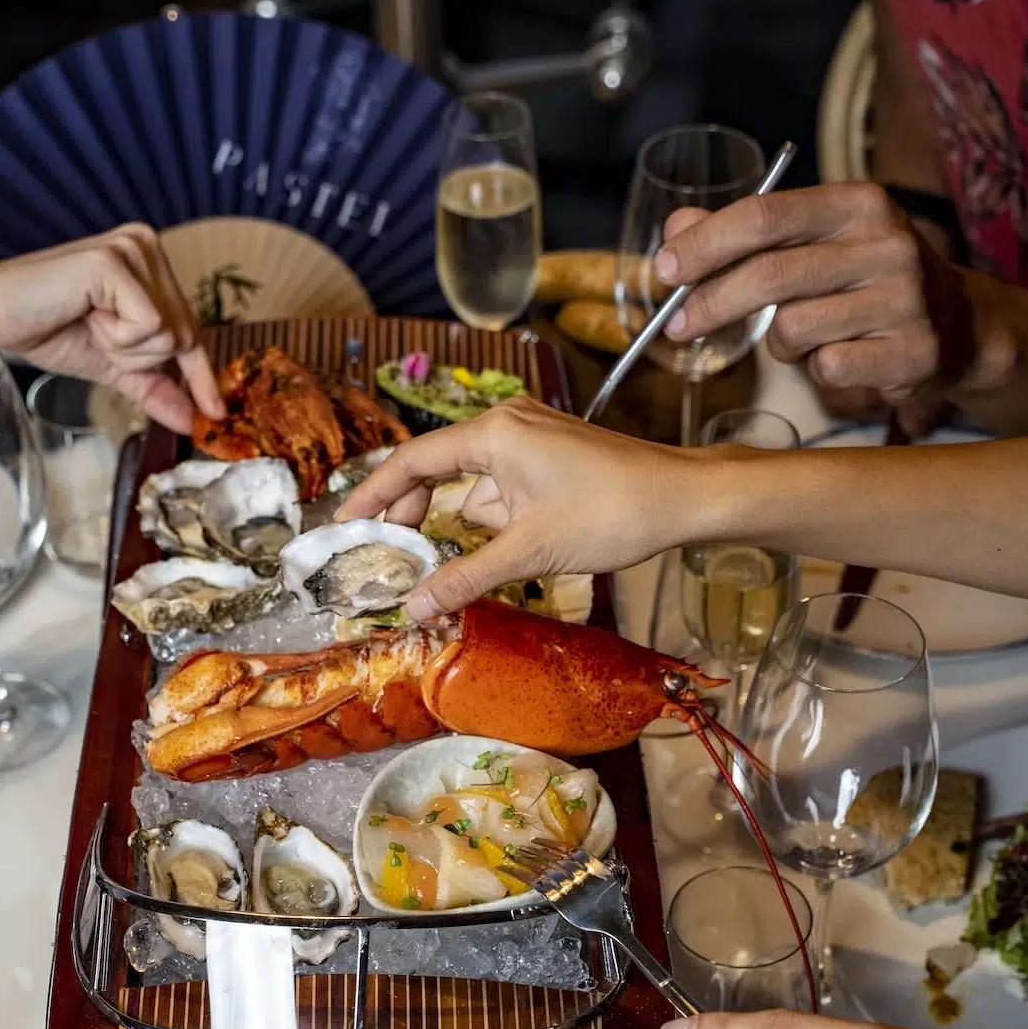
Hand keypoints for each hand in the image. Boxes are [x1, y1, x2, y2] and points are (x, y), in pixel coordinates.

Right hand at [0, 224, 223, 433]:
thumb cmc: (50, 329)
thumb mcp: (113, 365)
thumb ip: (155, 388)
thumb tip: (193, 422)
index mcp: (151, 264)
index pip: (191, 330)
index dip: (202, 376)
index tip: (217, 414)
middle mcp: (148, 247)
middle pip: (184, 335)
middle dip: (139, 357)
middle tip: (96, 333)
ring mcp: (133, 249)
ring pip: (168, 334)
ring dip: (125, 348)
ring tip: (89, 322)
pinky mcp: (115, 260)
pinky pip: (148, 326)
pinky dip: (117, 338)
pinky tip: (86, 315)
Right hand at [336, 398, 690, 618]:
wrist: (681, 498)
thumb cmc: (611, 513)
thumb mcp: (530, 554)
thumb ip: (465, 577)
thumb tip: (415, 605)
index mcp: (493, 434)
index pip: (412, 461)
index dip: (373, 494)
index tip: (346, 523)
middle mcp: (506, 423)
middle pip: (438, 469)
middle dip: (417, 513)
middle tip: (397, 556)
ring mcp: (530, 435)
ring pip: (475, 485)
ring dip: (470, 524)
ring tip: (475, 562)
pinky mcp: (550, 451)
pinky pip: (503, 484)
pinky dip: (496, 517)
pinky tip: (511, 547)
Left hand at [653, 184, 976, 424]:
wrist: (958, 326)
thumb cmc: (866, 281)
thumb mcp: (813, 242)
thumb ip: (744, 233)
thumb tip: (677, 228)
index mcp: (857, 204)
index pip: (764, 216)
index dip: (706, 245)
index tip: (665, 270)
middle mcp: (886, 244)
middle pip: (768, 275)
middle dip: (711, 304)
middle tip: (678, 327)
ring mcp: (903, 300)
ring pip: (792, 332)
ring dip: (780, 346)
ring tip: (807, 338)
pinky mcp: (911, 352)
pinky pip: (826, 369)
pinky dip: (818, 371)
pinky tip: (842, 357)